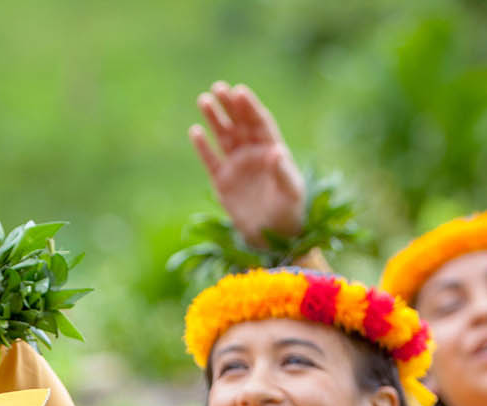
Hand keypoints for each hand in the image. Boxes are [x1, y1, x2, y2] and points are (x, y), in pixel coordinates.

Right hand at [190, 81, 306, 246]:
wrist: (272, 237)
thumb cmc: (289, 213)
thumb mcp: (291, 193)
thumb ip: (283, 172)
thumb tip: (276, 151)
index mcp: (272, 150)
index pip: (260, 123)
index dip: (250, 107)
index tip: (240, 91)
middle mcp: (253, 153)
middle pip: (240, 124)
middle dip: (230, 106)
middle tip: (218, 87)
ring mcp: (237, 166)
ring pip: (224, 136)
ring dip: (214, 119)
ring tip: (203, 99)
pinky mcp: (222, 182)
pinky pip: (211, 160)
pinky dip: (203, 147)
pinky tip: (195, 131)